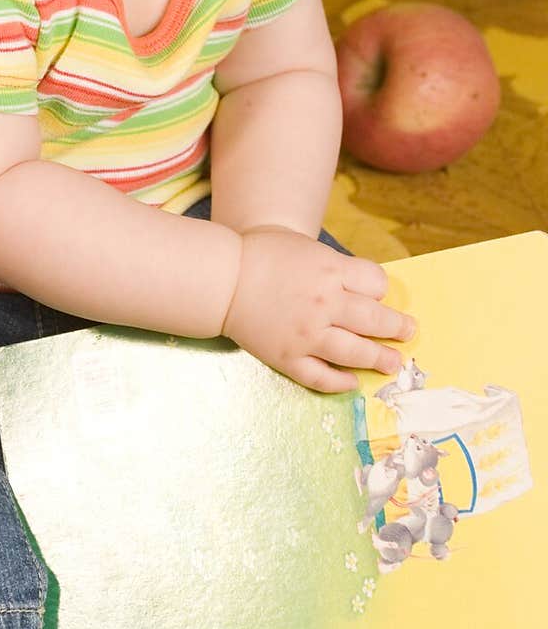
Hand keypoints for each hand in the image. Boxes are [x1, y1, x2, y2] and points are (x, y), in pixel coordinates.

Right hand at [221, 225, 416, 393]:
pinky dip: (340, 382)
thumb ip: (335, 265)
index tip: (378, 295)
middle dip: (396, 327)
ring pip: (355, 352)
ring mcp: (307, 334)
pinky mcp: (289, 357)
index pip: (375, 283)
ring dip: (379, 358)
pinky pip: (322, 377)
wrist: (221, 279)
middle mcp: (325, 304)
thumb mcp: (304, 246)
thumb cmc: (260, 254)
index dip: (380, 289)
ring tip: (393, 363)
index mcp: (329, 271)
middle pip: (374, 319)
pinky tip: (352, 381)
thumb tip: (364, 286)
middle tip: (407, 332)